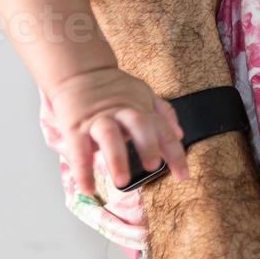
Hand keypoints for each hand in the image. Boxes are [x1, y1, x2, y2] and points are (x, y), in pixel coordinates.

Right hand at [46, 65, 188, 193]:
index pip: (163, 130)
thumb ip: (162, 113)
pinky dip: (83, 170)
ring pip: (109, 135)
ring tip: (122, 181)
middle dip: (148, 145)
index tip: (184, 176)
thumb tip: (180, 133)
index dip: (175, 153)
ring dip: (117, 158)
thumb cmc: (114, 89)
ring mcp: (98, 119)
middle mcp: (122, 112)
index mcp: (141, 107)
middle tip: (153, 167)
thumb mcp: (143, 94)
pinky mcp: (75, 126)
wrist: (79, 70)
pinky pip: (78, 149)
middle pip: (139, 125)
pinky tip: (88, 188)